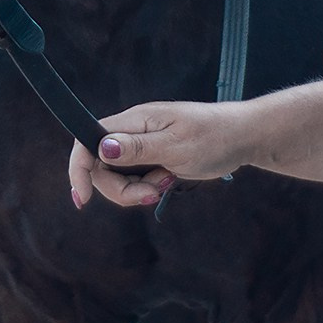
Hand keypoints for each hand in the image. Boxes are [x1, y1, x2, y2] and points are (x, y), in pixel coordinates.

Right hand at [68, 101, 248, 209]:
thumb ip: (137, 149)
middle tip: (153, 194)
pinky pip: (135, 179)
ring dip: (137, 190)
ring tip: (167, 183)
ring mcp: (141, 144)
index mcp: (133, 121)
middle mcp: (132, 131)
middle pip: (101, 167)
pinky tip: (170, 180)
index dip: (79, 169)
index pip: (87, 140)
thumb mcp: (176, 146)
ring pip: (118, 177)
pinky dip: (148, 188)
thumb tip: (100, 149)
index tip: (81, 200)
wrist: (243, 137)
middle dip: (121, 190)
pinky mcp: (152, 157)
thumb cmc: (214, 137)